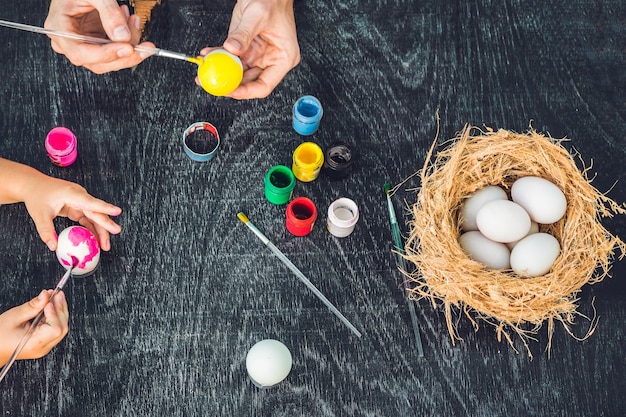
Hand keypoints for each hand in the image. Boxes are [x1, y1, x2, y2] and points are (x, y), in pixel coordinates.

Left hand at [0, 158, 121, 251]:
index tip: (117, 211)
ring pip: (95, 216)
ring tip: (104, 245)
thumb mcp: (39, 215)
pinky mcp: (78, 206)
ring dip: (100, 230)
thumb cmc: (37, 196)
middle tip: (111, 238)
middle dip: (105, 227)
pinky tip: (96, 238)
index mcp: (72, 194)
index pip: (91, 203)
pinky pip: (88, 218)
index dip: (105, 208)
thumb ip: (46, 231)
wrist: (33, 185)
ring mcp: (80, 201)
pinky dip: (92, 228)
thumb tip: (53, 246)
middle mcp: (79, 196)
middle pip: (96, 212)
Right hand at [0, 290, 68, 366]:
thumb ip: (33, 306)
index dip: (55, 312)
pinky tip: (50, 307)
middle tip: (57, 294)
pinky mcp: (43, 343)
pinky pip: (54, 329)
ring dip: (58, 311)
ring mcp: (43, 346)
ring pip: (60, 328)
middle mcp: (42, 348)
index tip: (51, 300)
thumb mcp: (14, 317)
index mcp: (34, 343)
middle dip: (60, 308)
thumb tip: (46, 295)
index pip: (56, 328)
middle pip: (61, 327)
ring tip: (54, 298)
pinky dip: (54, 316)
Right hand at [44, 0, 155, 72]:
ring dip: (130, 45)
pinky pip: (116, 51)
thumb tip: (123, 36)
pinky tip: (131, 23)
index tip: (126, 48)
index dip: (105, 54)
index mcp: (59, 28)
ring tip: (133, 21)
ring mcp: (84, 44)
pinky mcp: (97, 43)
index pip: (80, 53)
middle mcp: (70, 41)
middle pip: (98, 63)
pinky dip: (129, 39)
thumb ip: (109, 13)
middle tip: (144, 45)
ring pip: (111, 60)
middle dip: (125, 55)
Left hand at [196, 0, 300, 98]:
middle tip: (212, 82)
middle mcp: (271, 59)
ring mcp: (257, 55)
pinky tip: (208, 55)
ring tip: (205, 69)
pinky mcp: (246, 48)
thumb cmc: (273, 0)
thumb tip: (232, 49)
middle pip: (249, 82)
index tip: (231, 91)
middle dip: (229, 83)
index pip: (264, 85)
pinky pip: (231, 58)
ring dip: (221, 71)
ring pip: (238, 72)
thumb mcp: (257, 16)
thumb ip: (243, 34)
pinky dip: (219, 57)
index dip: (247, 91)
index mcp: (283, 58)